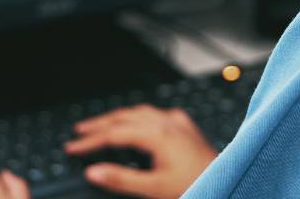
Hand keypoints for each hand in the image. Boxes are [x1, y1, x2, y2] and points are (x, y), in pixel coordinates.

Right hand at [64, 104, 218, 198]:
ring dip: (118, 117)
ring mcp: (177, 122)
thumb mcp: (153, 189)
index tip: (72, 147)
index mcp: (156, 133)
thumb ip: (121, 179)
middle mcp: (167, 121)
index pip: (114, 134)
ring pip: (140, 112)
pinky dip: (138, 117)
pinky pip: (156, 114)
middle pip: (124, 116)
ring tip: (101, 125)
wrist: (227, 180)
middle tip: (79, 131)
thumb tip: (93, 171)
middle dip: (100, 123)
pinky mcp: (185, 126)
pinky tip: (137, 123)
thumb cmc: (195, 184)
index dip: (90, 140)